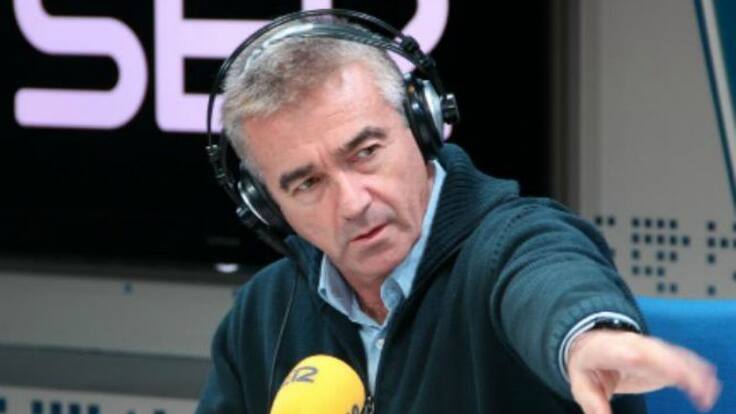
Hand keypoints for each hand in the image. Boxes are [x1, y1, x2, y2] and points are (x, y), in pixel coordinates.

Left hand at [567, 330, 720, 413]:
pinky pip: (681, 359)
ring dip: (692, 371)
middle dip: (678, 366)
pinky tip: (708, 385)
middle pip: (658, 353)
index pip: (628, 353)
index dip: (647, 359)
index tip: (667, 371)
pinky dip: (695, 370)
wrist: (591, 342)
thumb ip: (592, 402)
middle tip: (697, 387)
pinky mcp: (661, 356)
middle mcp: (633, 345)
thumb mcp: (581, 383)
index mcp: (610, 350)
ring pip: (674, 355)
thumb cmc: (587, 365)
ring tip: (706, 392)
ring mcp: (649, 348)